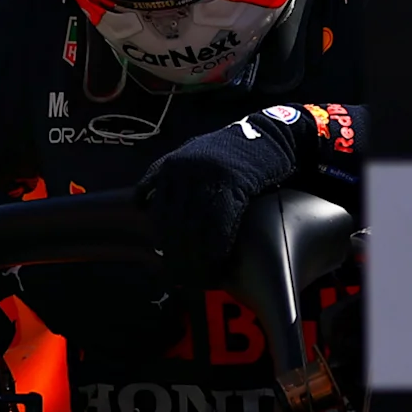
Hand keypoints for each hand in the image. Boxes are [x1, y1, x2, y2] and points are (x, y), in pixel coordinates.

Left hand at [135, 117, 297, 291]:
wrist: (268, 134)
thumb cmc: (230, 151)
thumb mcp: (190, 154)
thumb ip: (166, 177)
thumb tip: (142, 204)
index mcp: (171, 166)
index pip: (158, 213)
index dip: (162, 242)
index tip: (165, 263)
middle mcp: (186, 171)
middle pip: (175, 225)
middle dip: (178, 256)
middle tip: (183, 277)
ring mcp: (209, 177)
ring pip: (195, 229)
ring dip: (197, 259)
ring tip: (201, 277)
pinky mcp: (235, 184)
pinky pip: (220, 225)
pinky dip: (218, 248)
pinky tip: (219, 262)